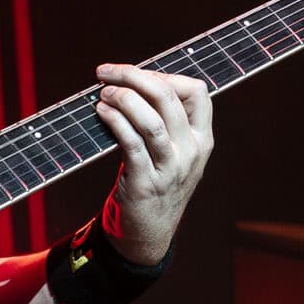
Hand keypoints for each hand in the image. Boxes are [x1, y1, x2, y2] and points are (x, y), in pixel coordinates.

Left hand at [92, 64, 214, 263]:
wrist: (149, 231)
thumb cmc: (155, 180)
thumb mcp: (173, 151)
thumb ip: (164, 120)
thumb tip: (130, 80)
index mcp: (201, 138)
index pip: (197, 91)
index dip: (164, 74)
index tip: (135, 74)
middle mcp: (191, 151)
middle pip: (168, 98)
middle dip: (134, 76)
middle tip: (107, 73)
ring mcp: (171, 168)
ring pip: (151, 119)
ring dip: (122, 98)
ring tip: (103, 93)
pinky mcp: (146, 182)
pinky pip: (131, 143)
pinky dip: (115, 121)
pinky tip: (101, 111)